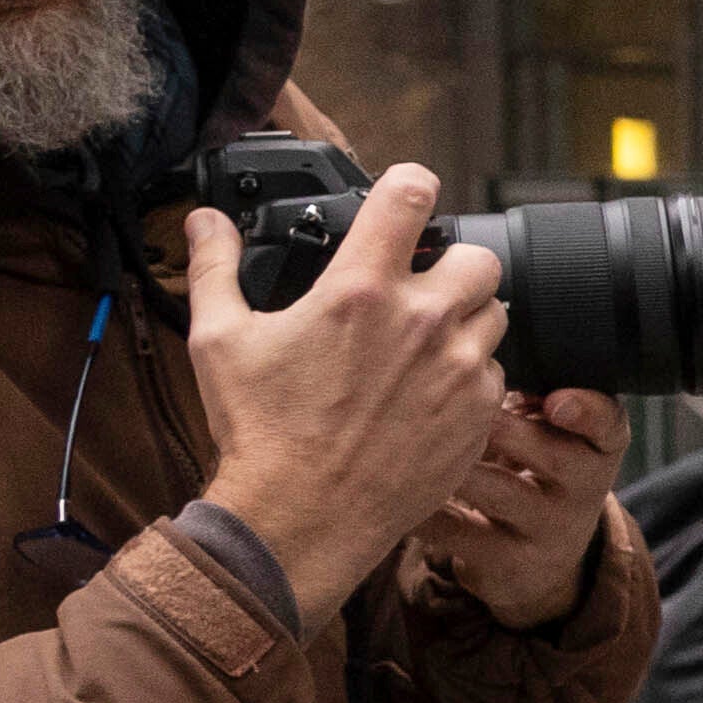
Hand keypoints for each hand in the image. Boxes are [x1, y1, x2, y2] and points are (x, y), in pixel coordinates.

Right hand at [182, 167, 521, 618]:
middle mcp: (423, 321)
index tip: (406, 193)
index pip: (411, 197)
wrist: (302, 518)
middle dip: (453, 262)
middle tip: (421, 286)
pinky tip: (431, 392)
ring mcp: (459, 369)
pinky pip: (496, 374)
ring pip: (495, 315)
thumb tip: (205, 222)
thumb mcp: (219, 340)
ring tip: (423, 343)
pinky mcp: (478, 414)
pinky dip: (471, 376)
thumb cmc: (260, 432)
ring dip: (466, 319)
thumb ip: (216, 268)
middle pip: (478, 256)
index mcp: (361, 289)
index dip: (411, 185)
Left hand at [415, 385, 622, 628]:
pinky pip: (456, 530)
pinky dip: (420, 503)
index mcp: (597, 447)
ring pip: (497, 490)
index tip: (554, 402)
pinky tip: (392, 482)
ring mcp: (549, 531)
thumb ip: (533, 391)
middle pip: (549, 454)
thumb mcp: (552, 433)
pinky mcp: (509, 563)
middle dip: (494, 425)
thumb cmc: (535, 469)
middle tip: (448, 402)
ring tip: (410, 439)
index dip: (585, 411)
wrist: (539, 557)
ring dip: (451, 462)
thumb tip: (477, 340)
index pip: (607, 424)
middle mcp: (584, 491)